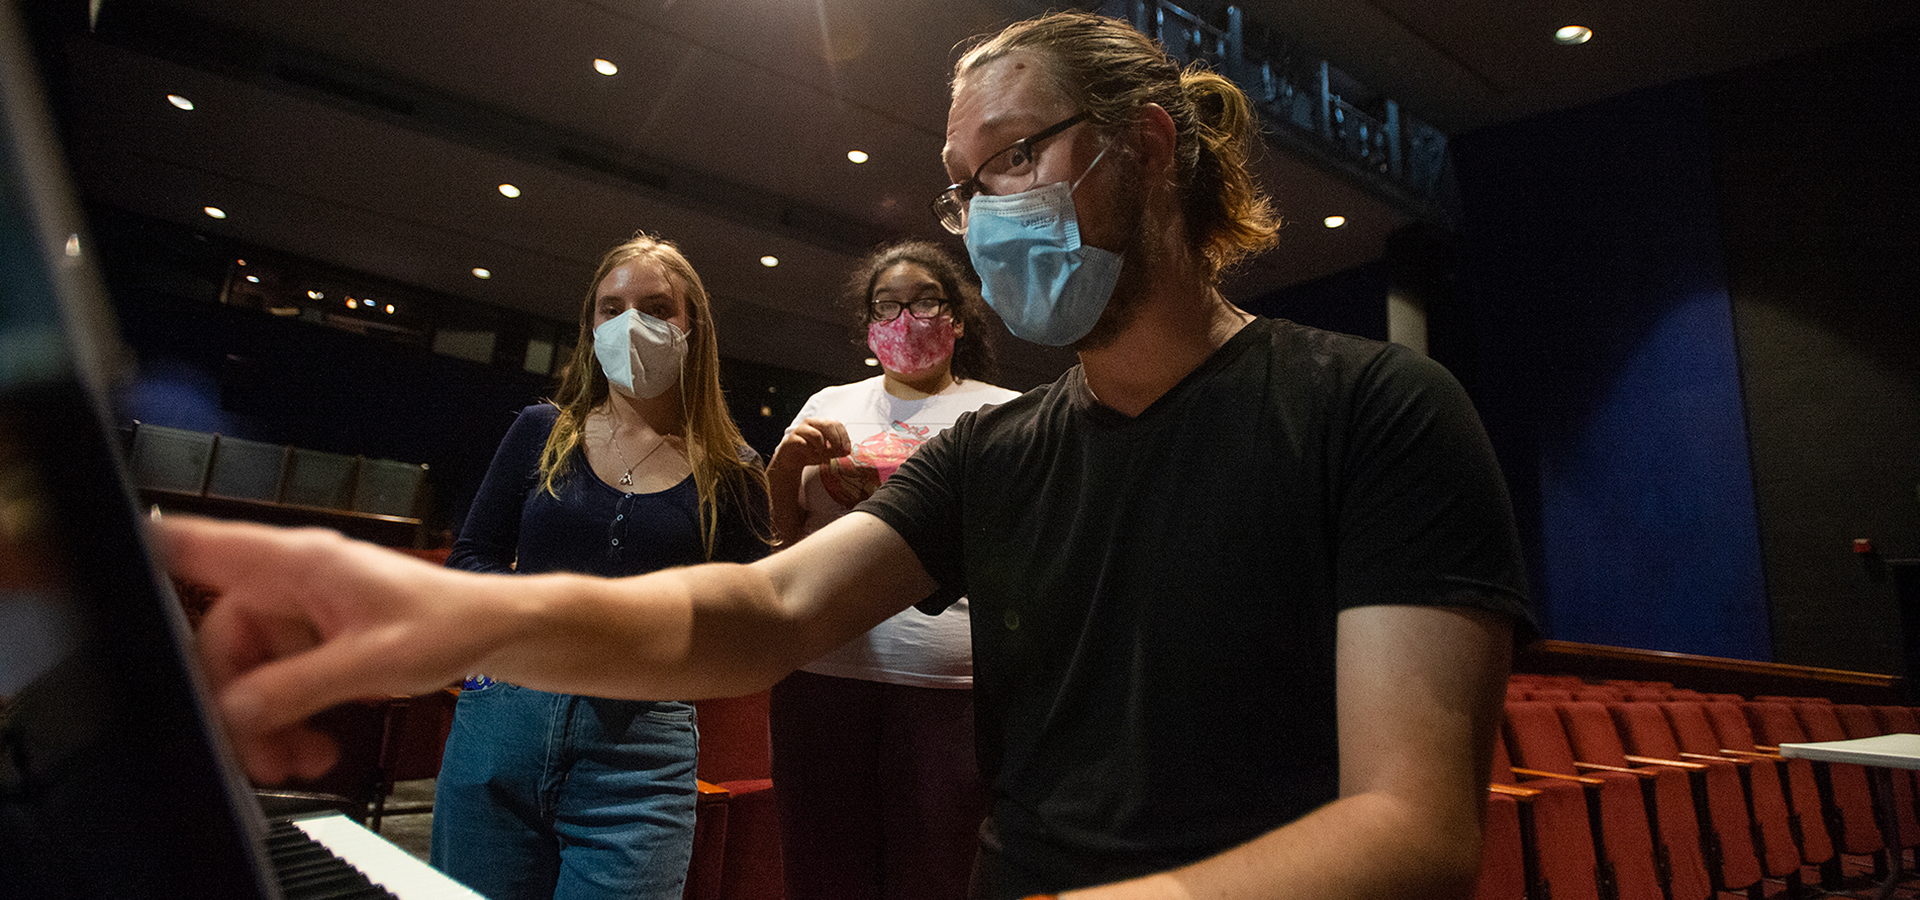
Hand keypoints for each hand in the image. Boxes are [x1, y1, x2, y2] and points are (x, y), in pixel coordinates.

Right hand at [156, 516, 499, 782]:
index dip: (148, 555)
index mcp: (299, 561)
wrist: (495, 632)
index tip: (109, 571)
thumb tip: (238, 710)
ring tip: (297, 761)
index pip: (201, 545)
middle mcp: (291, 579)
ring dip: (264, 720)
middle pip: (219, 637)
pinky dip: (286, 716)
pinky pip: (276, 678)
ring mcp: (301, 608)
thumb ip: (300, 684)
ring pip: (247, 668)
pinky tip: (310, 746)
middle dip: (234, 701)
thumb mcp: (375, 660)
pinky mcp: (314, 636)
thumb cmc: (451, 621)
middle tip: (256, 753)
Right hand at [770, 417, 852, 471]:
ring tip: (822, 456)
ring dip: (822, 449)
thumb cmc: (811, 453)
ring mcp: (800, 430)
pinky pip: (804, 444)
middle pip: (827, 425)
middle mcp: (811, 423)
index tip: (846, 450)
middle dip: (835, 440)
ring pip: (816, 435)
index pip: (836, 424)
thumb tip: (847, 451)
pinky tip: (811, 457)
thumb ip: (837, 450)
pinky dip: (810, 453)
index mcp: (822, 423)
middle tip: (838, 452)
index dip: (844, 437)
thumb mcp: (828, 452)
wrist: (792, 461)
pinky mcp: (791, 439)